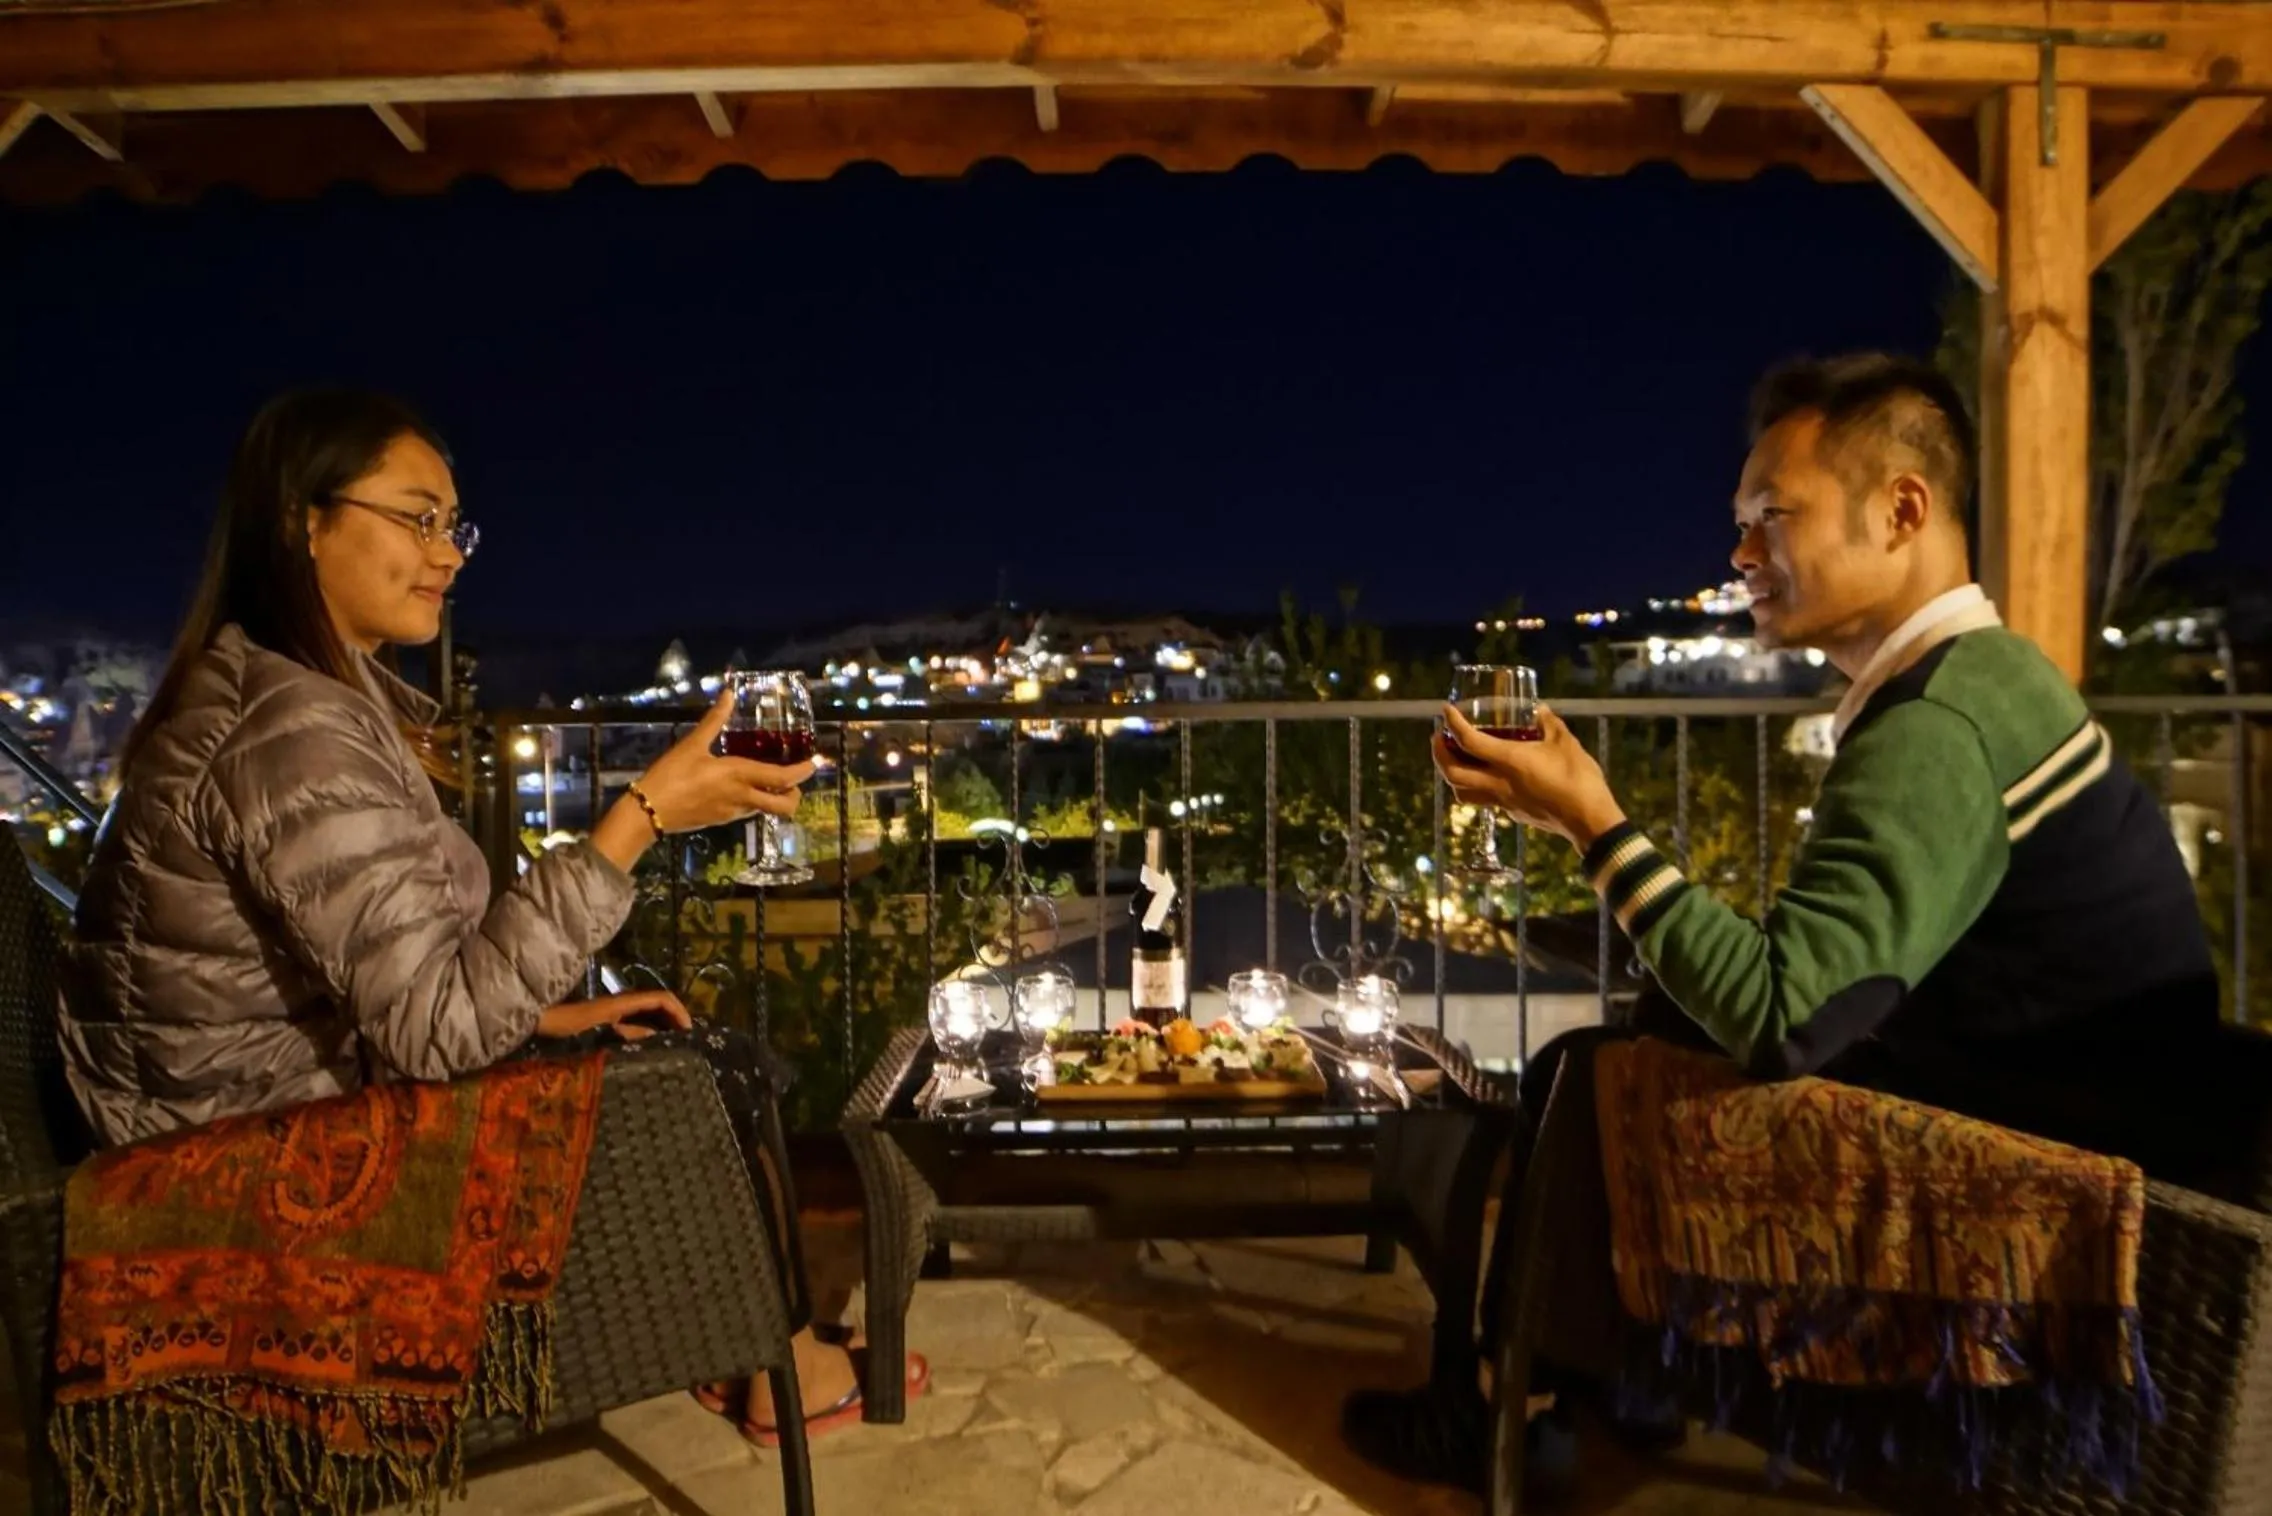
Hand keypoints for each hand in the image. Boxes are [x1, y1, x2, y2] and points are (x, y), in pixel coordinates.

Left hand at [537, 989, 693, 1040]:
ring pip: (651, 1010)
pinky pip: (640, 1017)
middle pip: (660, 1002)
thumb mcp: (603, 1033)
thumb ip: (630, 1033)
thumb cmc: (570, 1027)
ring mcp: (617, 1007)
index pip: (662, 998)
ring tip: (676, 1041)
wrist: (545, 1021)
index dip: (679, 1011)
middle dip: (676, 1017)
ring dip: (665, 1022)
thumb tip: (657, 1035)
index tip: (689, 1030)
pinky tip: (653, 1042)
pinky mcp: (611, 1016)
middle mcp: (624, 1000)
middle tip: (688, 1038)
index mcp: (624, 1001)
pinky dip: (652, 1026)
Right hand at [635, 687, 816, 832]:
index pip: (782, 778)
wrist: (648, 812)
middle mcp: (742, 797)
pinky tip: (743, 786)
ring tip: (770, 778)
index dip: (803, 772)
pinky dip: (756, 799)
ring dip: (775, 797)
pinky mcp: (722, 820)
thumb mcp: (692, 744)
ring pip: (767, 809)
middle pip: (784, 805)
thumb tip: (728, 694)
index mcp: (738, 776)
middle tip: (793, 777)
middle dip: (795, 793)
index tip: (816, 763)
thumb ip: (714, 720)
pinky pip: (749, 810)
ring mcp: (733, 812)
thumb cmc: (670, 775)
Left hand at [1433, 703, 1626, 849]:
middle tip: (1439, 738)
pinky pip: (1483, 800)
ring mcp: (1503, 802)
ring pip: (1462, 792)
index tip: (1445, 711)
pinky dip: (1474, 786)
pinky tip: (1485, 776)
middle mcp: (1499, 783)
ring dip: (1451, 775)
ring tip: (1454, 758)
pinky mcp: (1512, 813)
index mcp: (1510, 761)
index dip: (1453, 724)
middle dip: (1439, 754)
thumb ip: (1549, 724)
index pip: (1469, 741)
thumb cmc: (1579, 778)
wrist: (1589, 820)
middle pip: (1452, 773)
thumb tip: (1540, 710)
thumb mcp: (1566, 743)